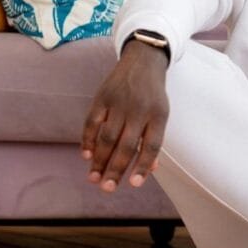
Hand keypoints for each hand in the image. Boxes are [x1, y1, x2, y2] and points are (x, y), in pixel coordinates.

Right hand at [81, 40, 169, 191]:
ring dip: (99, 160)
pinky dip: (88, 140)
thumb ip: (154, 139)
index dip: (143, 166)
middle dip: (115, 169)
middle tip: (107, 188)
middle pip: (126, 145)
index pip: (152, 145)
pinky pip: (92, 122)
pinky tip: (87, 156)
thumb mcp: (161, 113)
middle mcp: (139, 109)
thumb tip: (149, 168)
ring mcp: (119, 102)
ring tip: (94, 178)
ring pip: (107, 137)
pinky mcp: (102, 96)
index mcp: (158, 115)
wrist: (143, 59)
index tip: (134, 184)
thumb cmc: (153, 94)